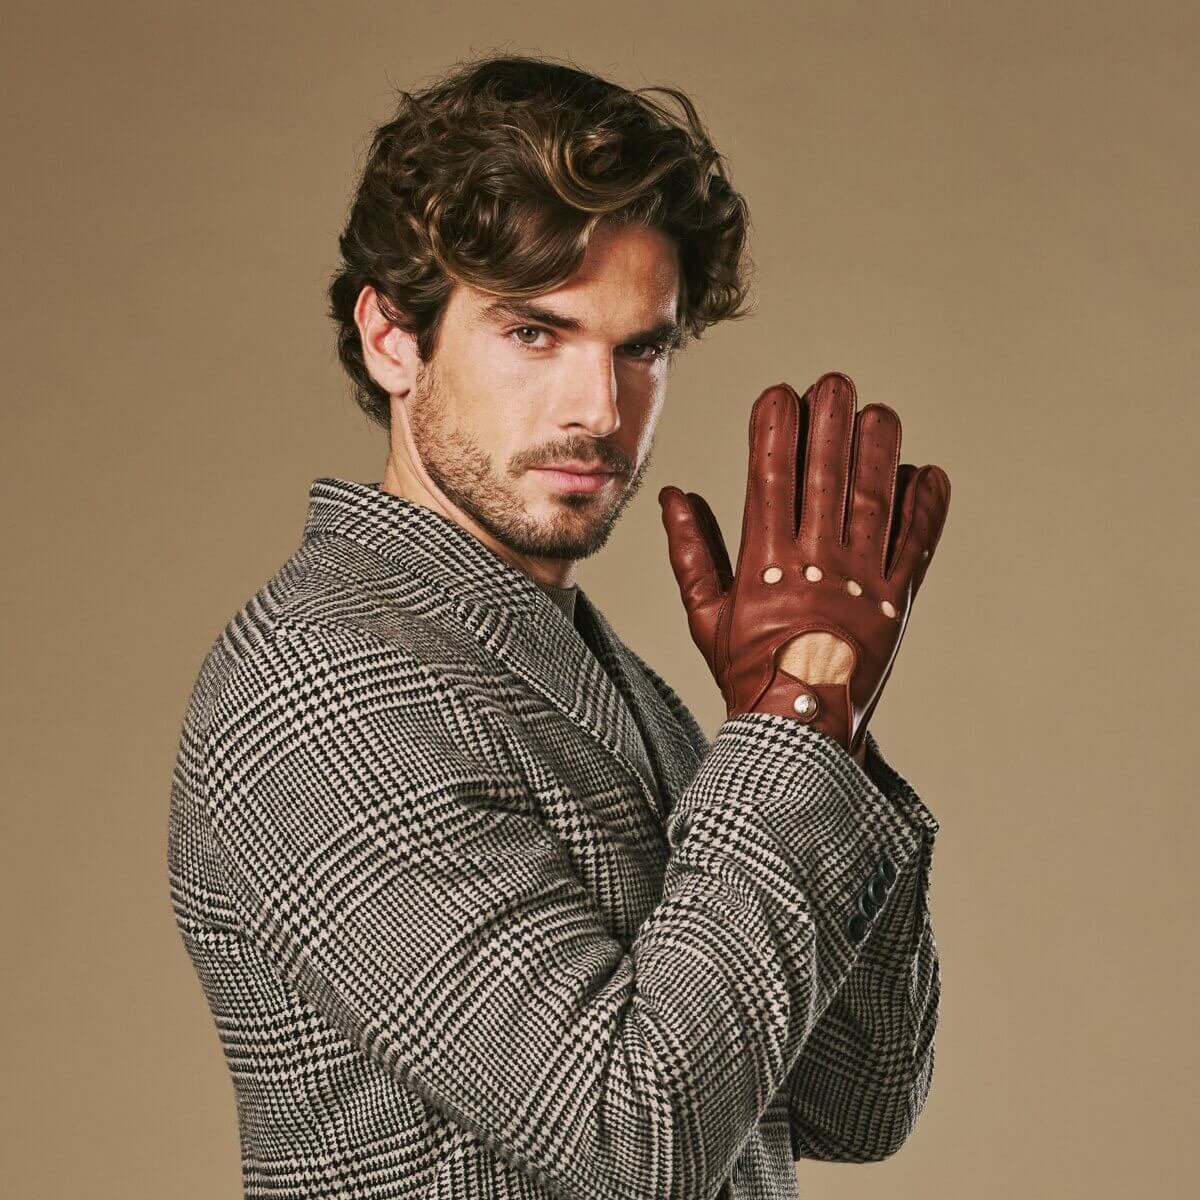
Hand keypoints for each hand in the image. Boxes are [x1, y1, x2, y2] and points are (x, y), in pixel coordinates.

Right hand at [658, 372, 950, 755]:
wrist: (800, 733)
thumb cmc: (748, 674)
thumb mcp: (705, 617)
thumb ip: (690, 553)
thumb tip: (676, 497)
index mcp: (765, 567)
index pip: (770, 482)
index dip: (776, 433)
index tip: (779, 394)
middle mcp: (816, 567)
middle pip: (826, 479)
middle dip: (831, 424)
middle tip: (836, 383)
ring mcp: (861, 583)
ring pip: (874, 502)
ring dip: (879, 452)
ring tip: (881, 413)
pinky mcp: (897, 602)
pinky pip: (916, 546)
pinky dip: (926, 509)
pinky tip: (928, 473)